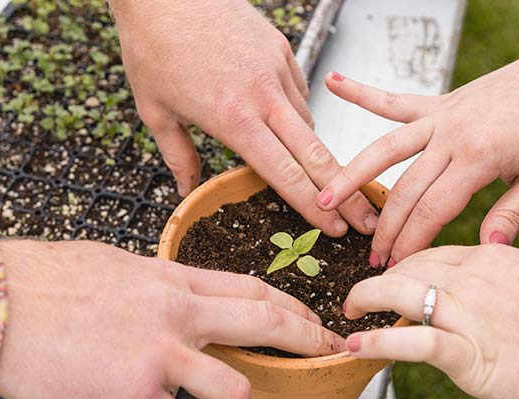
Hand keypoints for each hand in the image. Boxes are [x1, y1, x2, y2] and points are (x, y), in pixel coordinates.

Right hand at [0, 240, 341, 398]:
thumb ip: (152, 281)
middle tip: (328, 354)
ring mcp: (159, 353)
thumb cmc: (37, 280)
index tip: (311, 317)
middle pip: (266, 322)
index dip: (290, 304)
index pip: (251, 288)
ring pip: (236, 387)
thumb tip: (169, 291)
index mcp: (171, 278)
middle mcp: (177, 313)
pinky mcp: (133, 395)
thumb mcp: (111, 265)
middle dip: (307, 338)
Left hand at [110, 0, 378, 236]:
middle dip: (345, 192)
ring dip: (316, 154)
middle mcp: (264, 95)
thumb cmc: (153, 47)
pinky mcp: (281, 48)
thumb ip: (178, 156)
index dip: (312, 207)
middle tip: (364, 219)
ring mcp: (277, 69)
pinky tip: (291, 128)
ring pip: (309, 123)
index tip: (335, 230)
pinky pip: (300, 92)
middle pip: (315, 154)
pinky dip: (299, 115)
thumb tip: (187, 194)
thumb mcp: (155, 112)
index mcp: (234, 118)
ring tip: (324, 179)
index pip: (285, 174)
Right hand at [316, 50, 518, 264]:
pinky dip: (362, 93)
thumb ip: (513, 213)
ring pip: (385, 148)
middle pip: (405, 188)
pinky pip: (395, 101)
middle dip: (385, 228)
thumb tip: (488, 250)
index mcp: (479, 157)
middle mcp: (451, 134)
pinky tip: (333, 84)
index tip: (396, 269)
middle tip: (369, 258)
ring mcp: (441, 116)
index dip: (411, 242)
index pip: (433, 209)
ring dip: (352, 174)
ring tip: (324, 197)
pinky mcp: (439, 102)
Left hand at [342, 245, 518, 398]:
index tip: (391, 274)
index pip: (435, 252)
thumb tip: (488, 289)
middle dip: (379, 277)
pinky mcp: (471, 354)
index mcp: (496, 256)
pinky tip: (356, 345)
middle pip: (410, 266)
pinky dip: (377, 342)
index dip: (406, 262)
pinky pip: (411, 342)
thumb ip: (508, 279)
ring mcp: (471, 314)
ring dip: (365, 300)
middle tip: (360, 292)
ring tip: (347, 312)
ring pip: (401, 293)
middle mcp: (477, 277)